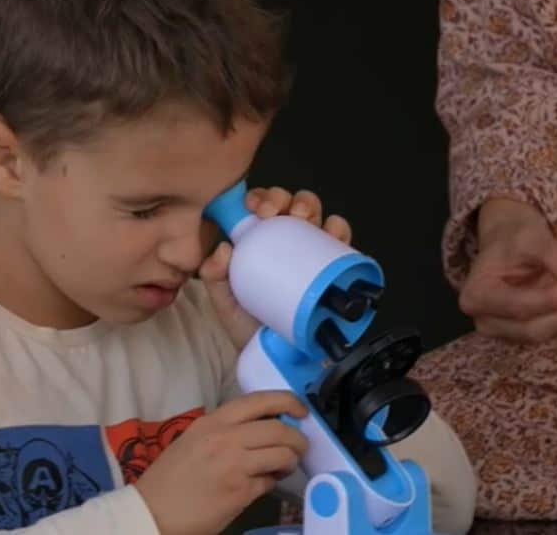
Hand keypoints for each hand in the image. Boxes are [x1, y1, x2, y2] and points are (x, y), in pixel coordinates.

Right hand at [134, 391, 309, 534]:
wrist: (152, 512)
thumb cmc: (170, 478)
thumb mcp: (193, 440)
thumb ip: (225, 431)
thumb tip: (262, 430)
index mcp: (212, 421)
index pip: (259, 400)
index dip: (288, 401)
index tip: (301, 410)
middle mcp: (225, 438)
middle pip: (279, 429)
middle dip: (298, 439)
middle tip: (300, 446)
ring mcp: (235, 465)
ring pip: (282, 454)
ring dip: (290, 461)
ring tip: (284, 467)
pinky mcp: (240, 492)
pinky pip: (270, 482)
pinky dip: (272, 482)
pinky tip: (263, 484)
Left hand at [199, 186, 352, 348]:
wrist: (277, 359)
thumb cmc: (250, 326)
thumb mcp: (223, 300)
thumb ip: (214, 275)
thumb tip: (224, 247)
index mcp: (261, 241)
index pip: (261, 207)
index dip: (260, 197)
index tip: (254, 207)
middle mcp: (288, 241)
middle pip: (289, 203)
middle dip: (283, 198)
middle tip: (275, 213)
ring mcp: (312, 252)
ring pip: (317, 213)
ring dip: (309, 206)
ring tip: (301, 218)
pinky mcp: (334, 266)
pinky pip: (341, 238)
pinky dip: (338, 228)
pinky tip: (329, 231)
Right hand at [460, 198, 556, 342]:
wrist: (510, 242)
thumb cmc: (513, 237)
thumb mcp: (532, 237)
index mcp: (477, 296)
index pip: (518, 308)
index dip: (552, 300)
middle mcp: (488, 321)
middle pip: (535, 329)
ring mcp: (508, 331)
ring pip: (551, 331)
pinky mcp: (529, 331)